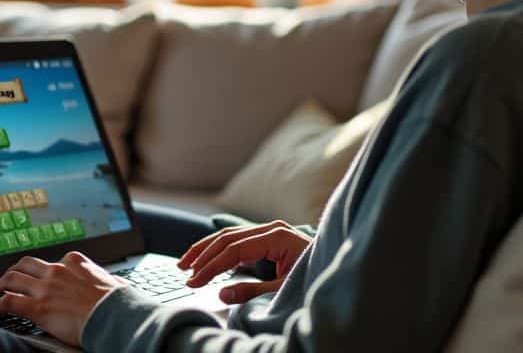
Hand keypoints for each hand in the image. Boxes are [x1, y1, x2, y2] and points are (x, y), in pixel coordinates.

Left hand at [0, 251, 125, 345]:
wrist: (117, 315)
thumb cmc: (119, 303)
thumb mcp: (113, 282)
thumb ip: (103, 281)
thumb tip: (113, 284)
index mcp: (75, 261)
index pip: (50, 261)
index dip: (39, 271)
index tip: (35, 278)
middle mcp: (57, 270)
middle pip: (24, 265)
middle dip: (12, 273)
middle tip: (5, 282)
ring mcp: (46, 287)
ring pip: (10, 279)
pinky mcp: (39, 307)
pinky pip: (8, 302)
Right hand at [177, 220, 312, 303]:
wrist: (338, 271)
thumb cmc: (315, 279)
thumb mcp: (284, 290)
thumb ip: (253, 291)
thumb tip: (221, 294)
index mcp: (277, 237)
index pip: (234, 249)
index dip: (211, 266)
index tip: (194, 280)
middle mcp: (272, 228)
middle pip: (228, 237)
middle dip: (204, 255)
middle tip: (184, 270)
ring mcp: (271, 231)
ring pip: (230, 235)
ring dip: (207, 249)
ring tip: (186, 262)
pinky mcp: (269, 238)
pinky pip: (239, 240)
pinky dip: (221, 250)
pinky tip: (208, 260)